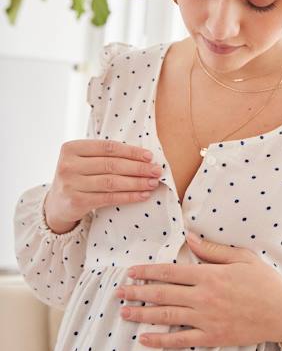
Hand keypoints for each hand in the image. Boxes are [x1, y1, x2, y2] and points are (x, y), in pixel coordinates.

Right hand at [44, 139, 161, 233]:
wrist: (57, 204)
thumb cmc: (78, 177)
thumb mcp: (83, 160)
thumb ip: (105, 155)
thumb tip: (144, 156)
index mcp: (71, 148)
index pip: (108, 147)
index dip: (131, 151)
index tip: (149, 156)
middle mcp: (68, 165)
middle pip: (111, 165)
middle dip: (138, 168)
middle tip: (156, 171)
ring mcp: (71, 184)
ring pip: (112, 182)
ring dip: (136, 183)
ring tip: (153, 183)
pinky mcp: (76, 201)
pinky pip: (109, 198)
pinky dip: (128, 196)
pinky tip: (142, 195)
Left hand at [115, 231, 281, 348]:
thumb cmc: (265, 281)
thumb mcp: (242, 257)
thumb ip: (212, 249)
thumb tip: (189, 237)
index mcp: (209, 274)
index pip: (170, 272)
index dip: (147, 272)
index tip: (131, 272)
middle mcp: (203, 297)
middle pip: (162, 294)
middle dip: (137, 292)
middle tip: (118, 293)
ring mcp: (206, 319)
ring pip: (166, 317)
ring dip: (142, 314)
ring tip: (124, 313)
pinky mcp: (212, 337)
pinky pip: (181, 340)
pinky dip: (161, 341)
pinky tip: (145, 340)